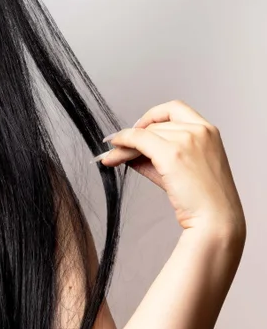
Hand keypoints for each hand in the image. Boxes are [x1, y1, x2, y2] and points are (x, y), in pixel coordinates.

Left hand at [92, 98, 245, 238]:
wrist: (216, 219)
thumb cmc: (203, 200)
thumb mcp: (183, 169)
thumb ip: (158, 157)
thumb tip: (129, 152)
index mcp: (208, 130)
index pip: (175, 109)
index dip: (153, 116)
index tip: (139, 128)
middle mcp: (199, 130)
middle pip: (155, 125)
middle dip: (134, 137)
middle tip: (117, 149)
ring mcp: (186, 140)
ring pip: (144, 133)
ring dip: (125, 145)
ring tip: (112, 157)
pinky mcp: (172, 154)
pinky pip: (138, 140)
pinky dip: (123, 142)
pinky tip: (113, 152)